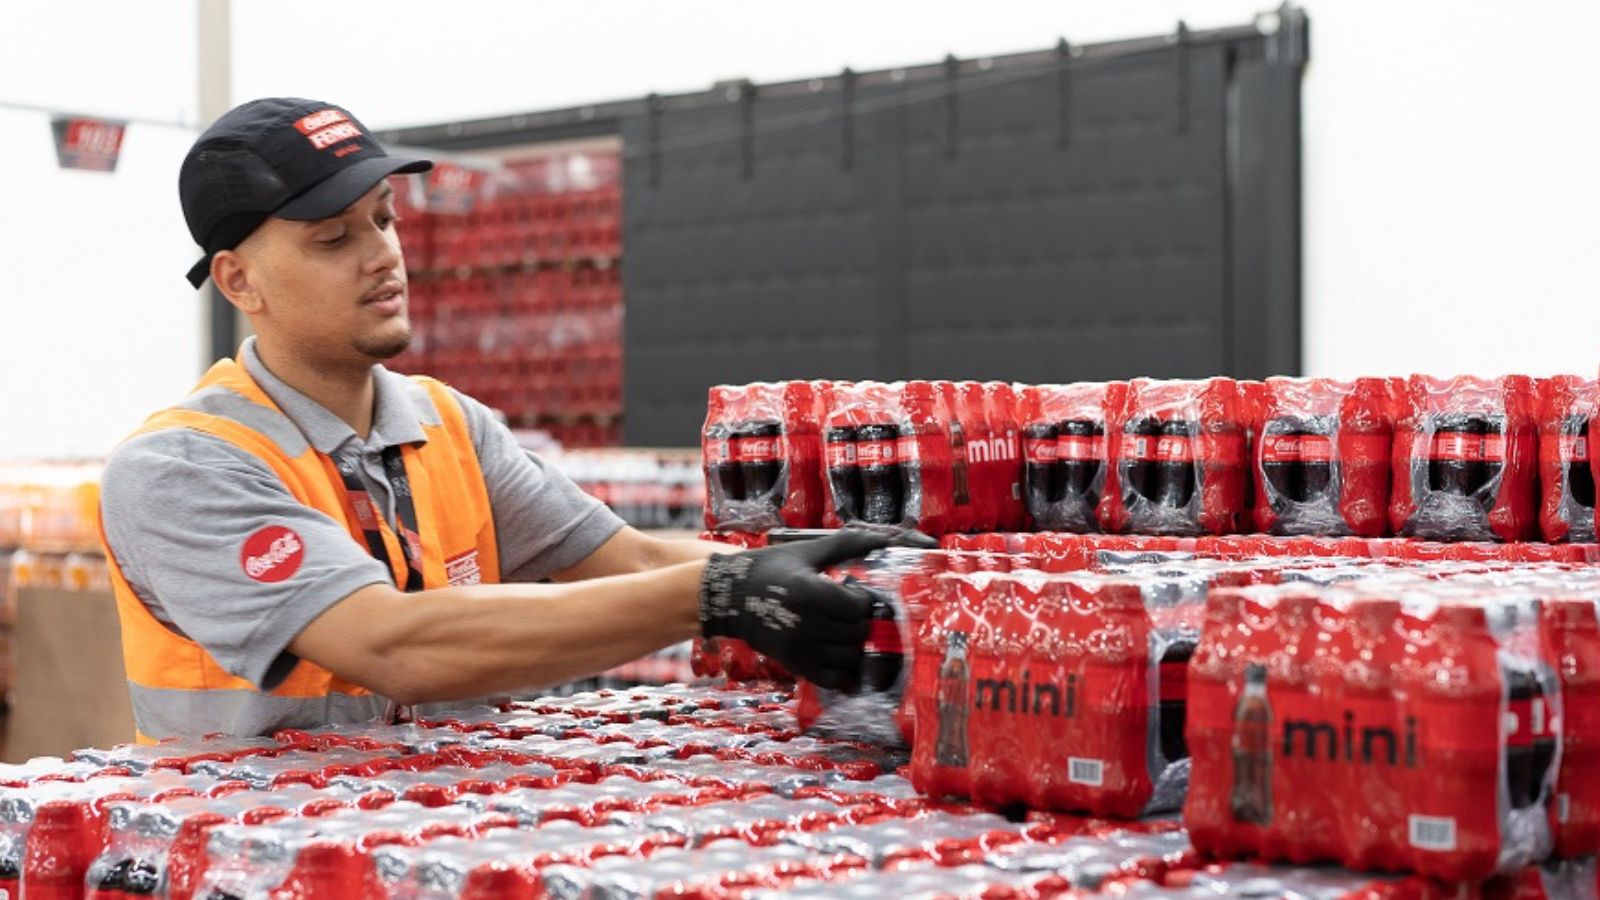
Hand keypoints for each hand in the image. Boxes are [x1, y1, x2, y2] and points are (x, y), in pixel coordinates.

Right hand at [698, 528, 928, 687]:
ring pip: (849, 657)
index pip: (858, 607)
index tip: (853, 592)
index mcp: (810, 592)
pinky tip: (833, 649)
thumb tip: (885, 537)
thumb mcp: (806, 552)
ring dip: (852, 643)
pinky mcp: (794, 665)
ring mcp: (799, 649)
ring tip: (840, 627)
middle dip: (860, 621)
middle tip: (847, 610)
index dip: (863, 600)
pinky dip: (840, 668)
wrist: (729, 597)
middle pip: (857, 633)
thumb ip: (847, 545)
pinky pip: (831, 678)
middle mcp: (806, 624)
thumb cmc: (769, 568)